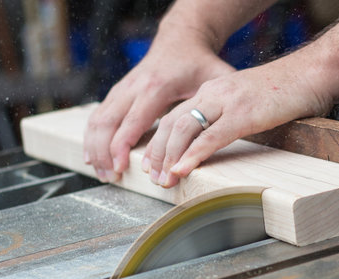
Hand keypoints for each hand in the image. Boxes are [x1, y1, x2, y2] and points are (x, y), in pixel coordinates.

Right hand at [83, 32, 233, 181]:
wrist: (180, 41)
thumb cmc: (199, 62)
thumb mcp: (217, 76)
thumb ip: (224, 99)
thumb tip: (247, 122)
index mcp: (157, 86)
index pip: (134, 120)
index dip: (124, 145)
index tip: (121, 167)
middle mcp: (134, 86)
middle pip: (108, 122)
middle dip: (105, 152)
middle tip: (111, 177)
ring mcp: (123, 88)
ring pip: (98, 119)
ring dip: (95, 148)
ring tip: (102, 173)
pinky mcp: (118, 91)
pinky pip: (97, 115)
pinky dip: (92, 137)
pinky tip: (93, 157)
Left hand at [143, 58, 332, 187]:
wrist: (311, 74)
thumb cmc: (285, 91)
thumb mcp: (246, 102)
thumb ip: (229, 116)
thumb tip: (217, 141)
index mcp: (212, 91)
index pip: (175, 117)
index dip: (160, 143)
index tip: (154, 164)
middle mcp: (213, 93)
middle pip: (172, 124)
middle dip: (158, 153)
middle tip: (153, 177)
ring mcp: (227, 102)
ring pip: (184, 129)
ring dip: (170, 157)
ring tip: (164, 179)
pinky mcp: (243, 114)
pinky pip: (211, 137)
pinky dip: (193, 155)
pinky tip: (183, 169)